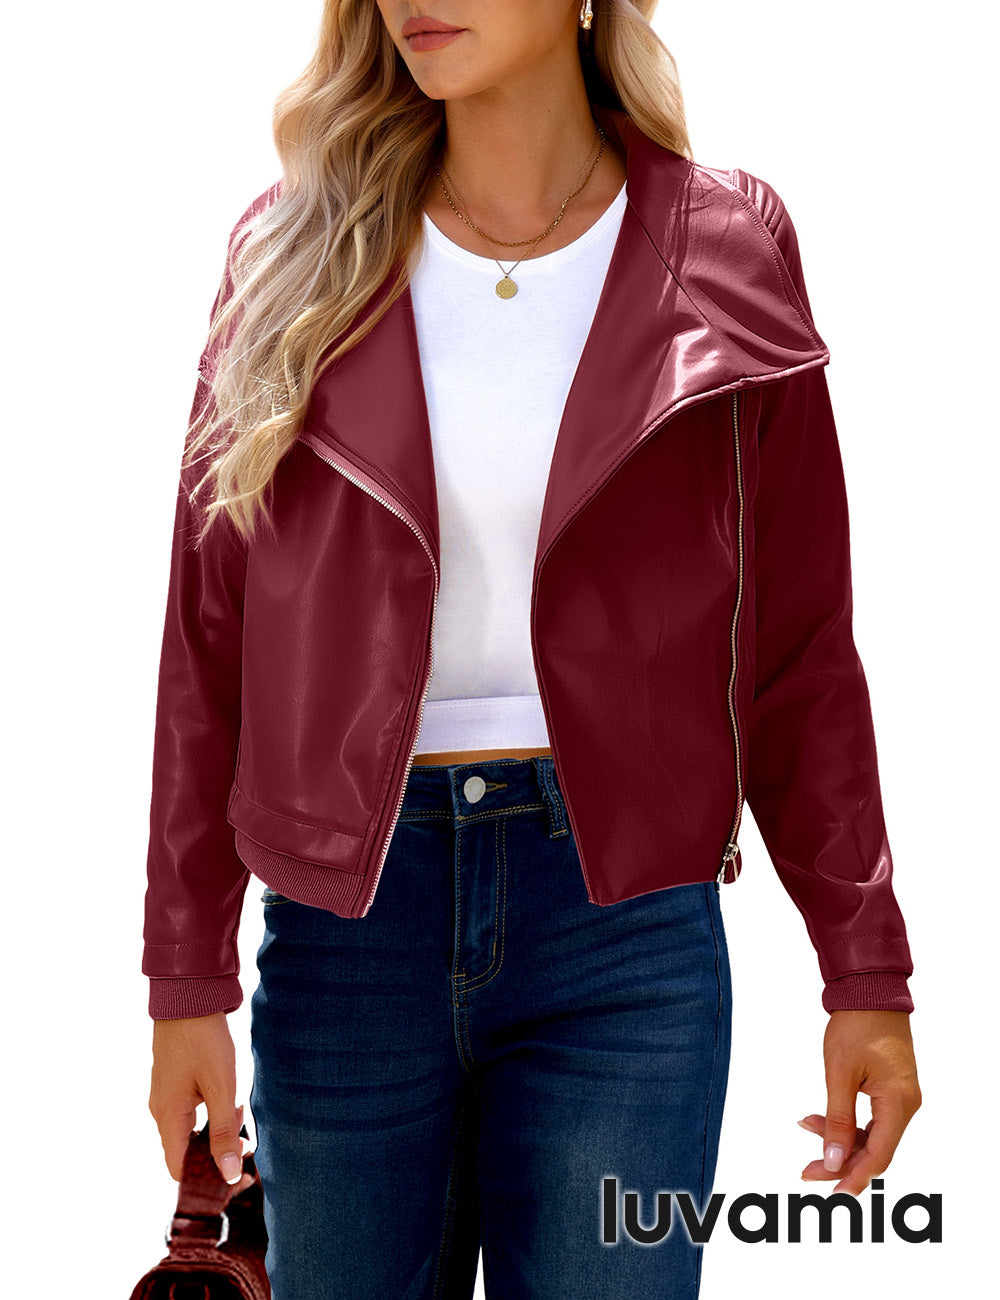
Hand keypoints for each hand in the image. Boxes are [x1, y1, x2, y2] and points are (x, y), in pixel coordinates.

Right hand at [149, 1011, 246, 1184]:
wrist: (188, 996)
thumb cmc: (204, 1041)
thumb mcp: (221, 1088)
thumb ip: (224, 1131)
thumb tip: (227, 1174)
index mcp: (167, 1117)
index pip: (178, 1168)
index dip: (203, 1180)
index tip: (234, 1178)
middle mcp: (161, 1110)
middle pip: (184, 1151)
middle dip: (214, 1158)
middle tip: (248, 1153)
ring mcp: (166, 1094)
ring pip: (190, 1130)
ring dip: (215, 1135)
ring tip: (245, 1128)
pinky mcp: (175, 1081)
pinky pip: (191, 1111)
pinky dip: (211, 1116)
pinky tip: (233, 1105)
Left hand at [797, 1008, 920, 1196]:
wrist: (870, 990)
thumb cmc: (856, 1026)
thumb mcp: (839, 1074)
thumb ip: (837, 1120)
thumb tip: (832, 1160)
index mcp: (899, 1103)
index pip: (879, 1155)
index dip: (855, 1177)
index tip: (831, 1191)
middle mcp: (906, 1104)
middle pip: (876, 1149)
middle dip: (841, 1162)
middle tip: (807, 1170)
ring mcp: (901, 1096)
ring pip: (872, 1135)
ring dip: (840, 1140)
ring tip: (807, 1133)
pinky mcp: (892, 1088)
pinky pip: (872, 1118)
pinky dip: (846, 1123)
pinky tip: (817, 1119)